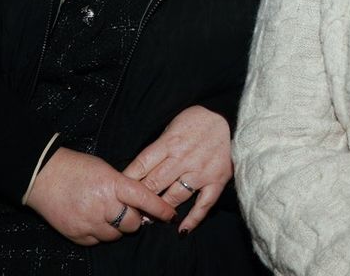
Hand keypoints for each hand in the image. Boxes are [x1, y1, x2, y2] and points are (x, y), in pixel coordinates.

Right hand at [27, 147, 175, 245]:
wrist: (42, 176)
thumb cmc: (76, 167)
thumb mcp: (105, 169)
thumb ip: (123, 185)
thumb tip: (140, 202)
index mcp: (112, 184)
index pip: (143, 199)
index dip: (159, 209)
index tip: (170, 215)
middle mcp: (102, 205)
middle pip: (132, 223)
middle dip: (135, 219)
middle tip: (130, 211)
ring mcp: (89, 222)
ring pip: (116, 235)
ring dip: (118, 226)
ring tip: (108, 213)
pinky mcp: (77, 235)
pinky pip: (98, 241)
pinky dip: (100, 233)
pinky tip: (94, 219)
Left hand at [123, 105, 231, 233]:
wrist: (230, 119)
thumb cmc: (197, 121)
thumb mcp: (173, 125)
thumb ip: (159, 146)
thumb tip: (140, 167)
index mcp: (169, 142)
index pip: (142, 165)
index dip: (129, 180)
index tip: (119, 191)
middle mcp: (183, 159)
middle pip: (155, 183)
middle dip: (140, 198)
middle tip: (130, 210)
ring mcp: (200, 172)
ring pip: (175, 196)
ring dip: (161, 210)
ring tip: (150, 220)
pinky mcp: (217, 180)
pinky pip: (204, 204)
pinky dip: (193, 219)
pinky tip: (182, 230)